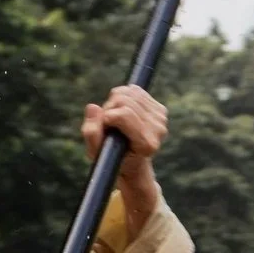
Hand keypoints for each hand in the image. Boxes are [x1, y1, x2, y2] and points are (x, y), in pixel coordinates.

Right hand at [80, 84, 166, 223]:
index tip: (104, 128)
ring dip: (115, 101)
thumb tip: (93, 108)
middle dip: (109, 108)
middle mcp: (159, 131)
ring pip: (129, 92)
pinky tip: (123, 111)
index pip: (123, 114)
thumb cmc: (112, 162)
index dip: (108, 117)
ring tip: (113, 120)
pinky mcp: (160, 110)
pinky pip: (136, 90)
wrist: (131, 162)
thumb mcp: (97, 155)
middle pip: (125, 99)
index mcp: (147, 144)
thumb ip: (92, 133)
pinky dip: (124, 96)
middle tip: (107, 125)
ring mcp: (161, 120)